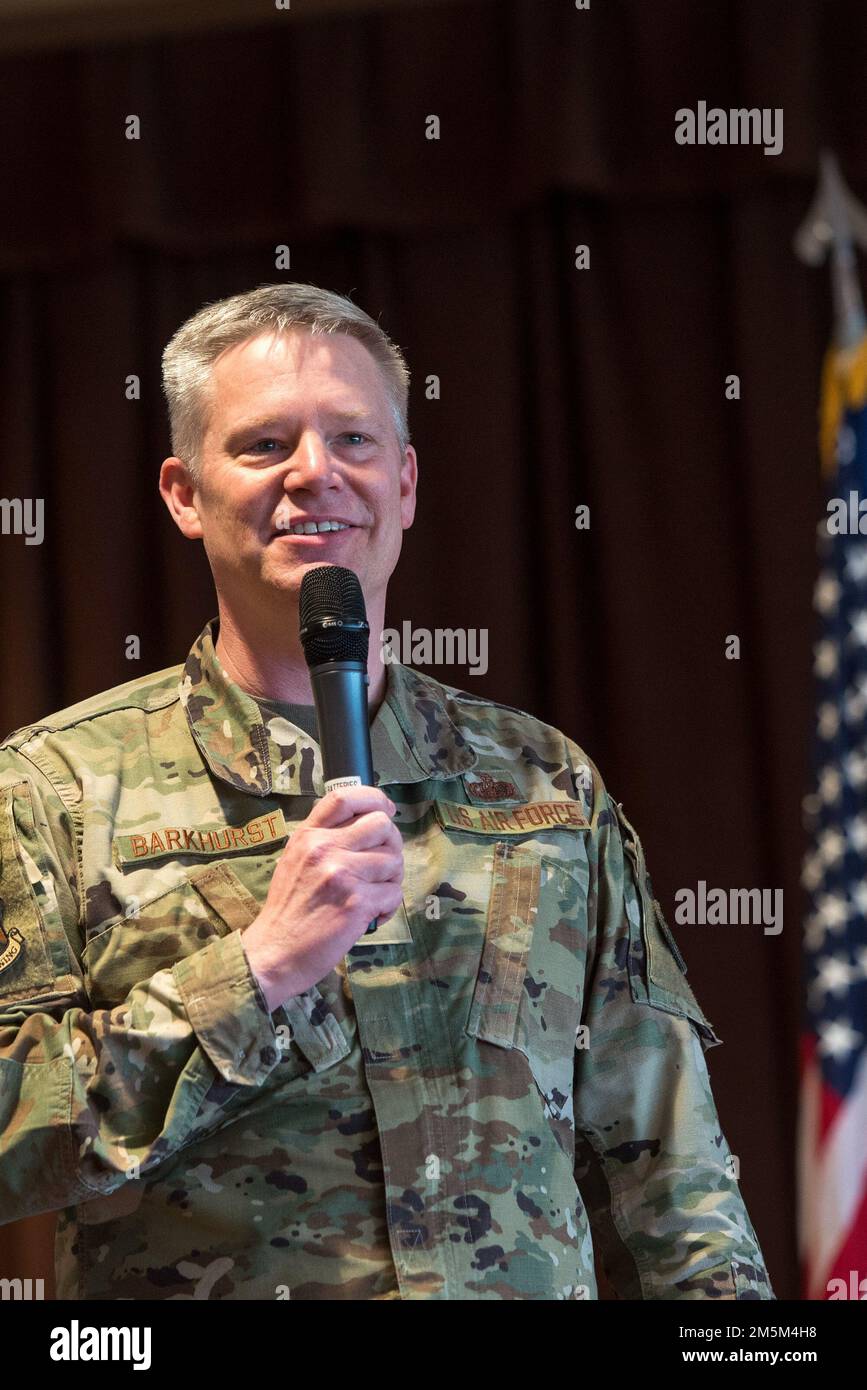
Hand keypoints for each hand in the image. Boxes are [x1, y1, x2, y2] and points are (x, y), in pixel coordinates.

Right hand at [240, 786, 403, 1010]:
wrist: (274, 953)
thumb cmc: (288, 909)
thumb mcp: (295, 860)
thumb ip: (323, 839)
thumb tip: (365, 824)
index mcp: (308, 835)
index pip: (345, 796)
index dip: (375, 798)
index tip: (387, 811)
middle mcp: (324, 848)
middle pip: (382, 824)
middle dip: (391, 844)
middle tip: (382, 866)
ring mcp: (341, 874)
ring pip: (394, 860)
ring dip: (392, 879)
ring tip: (375, 894)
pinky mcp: (356, 902)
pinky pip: (394, 893)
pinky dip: (389, 906)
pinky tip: (372, 915)